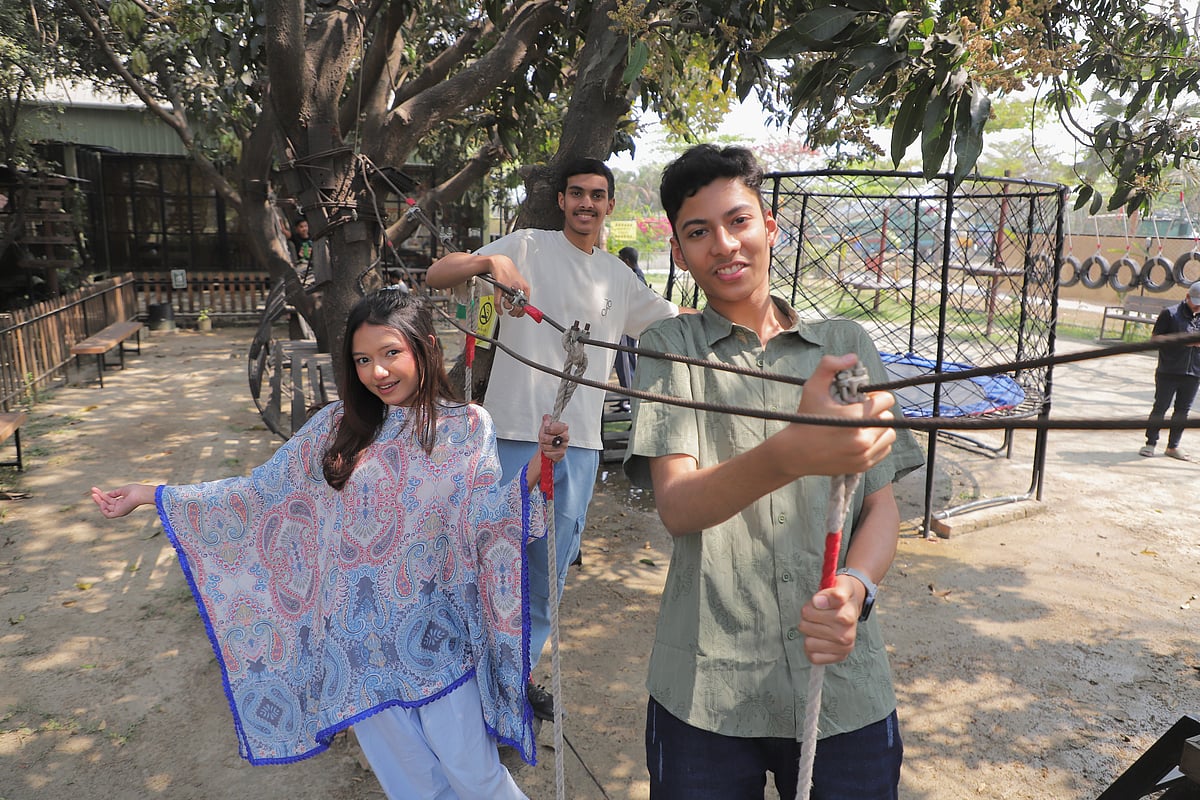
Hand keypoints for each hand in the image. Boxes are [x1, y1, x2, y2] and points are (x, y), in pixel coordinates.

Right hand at [91, 484, 154, 517]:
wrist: (141, 494)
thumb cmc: (135, 490)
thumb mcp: (122, 490)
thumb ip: (114, 493)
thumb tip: (107, 494)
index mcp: (122, 502)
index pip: (109, 499)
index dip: (101, 495)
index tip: (94, 489)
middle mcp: (120, 507)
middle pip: (106, 504)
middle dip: (98, 499)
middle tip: (92, 493)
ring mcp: (120, 511)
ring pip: (105, 509)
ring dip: (98, 502)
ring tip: (94, 495)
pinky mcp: (119, 514)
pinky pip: (108, 514)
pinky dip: (103, 509)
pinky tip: (102, 502)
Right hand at [487, 255, 531, 316]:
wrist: (501, 263)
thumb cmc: (510, 273)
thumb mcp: (520, 282)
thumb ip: (522, 293)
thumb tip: (524, 305)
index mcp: (524, 287)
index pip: (526, 304)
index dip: (523, 312)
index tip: (520, 314)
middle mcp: (517, 288)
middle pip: (518, 307)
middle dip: (515, 313)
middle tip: (513, 313)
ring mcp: (508, 288)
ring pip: (508, 305)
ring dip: (508, 309)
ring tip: (507, 308)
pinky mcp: (499, 287)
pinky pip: (498, 302)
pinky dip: (499, 309)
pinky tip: (500, 311)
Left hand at [538, 414, 568, 462]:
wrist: (547, 447)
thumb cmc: (547, 436)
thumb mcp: (545, 426)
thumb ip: (546, 419)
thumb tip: (546, 418)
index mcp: (564, 427)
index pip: (554, 427)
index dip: (547, 429)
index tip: (546, 429)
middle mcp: (566, 436)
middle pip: (548, 438)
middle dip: (543, 439)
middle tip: (544, 438)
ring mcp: (564, 446)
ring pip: (548, 446)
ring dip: (544, 446)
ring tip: (546, 444)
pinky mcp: (562, 454)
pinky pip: (549, 453)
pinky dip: (546, 452)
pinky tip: (548, 450)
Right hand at [779, 354, 895, 477]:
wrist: (795, 453)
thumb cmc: (805, 418)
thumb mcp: (812, 387)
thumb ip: (830, 365)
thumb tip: (853, 357)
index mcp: (854, 417)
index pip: (886, 401)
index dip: (876, 396)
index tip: (864, 398)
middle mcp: (862, 438)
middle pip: (888, 417)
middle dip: (877, 412)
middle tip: (860, 412)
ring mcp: (864, 454)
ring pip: (889, 434)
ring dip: (879, 427)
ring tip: (863, 424)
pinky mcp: (863, 465)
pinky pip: (885, 449)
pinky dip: (878, 442)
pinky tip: (862, 437)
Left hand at [798, 574, 861, 664]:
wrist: (853, 606)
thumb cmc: (843, 597)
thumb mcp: (840, 586)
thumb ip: (832, 593)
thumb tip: (818, 601)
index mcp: (847, 616)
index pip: (810, 612)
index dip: (811, 605)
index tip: (818, 600)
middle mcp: (847, 634)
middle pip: (805, 626)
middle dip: (808, 617)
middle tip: (819, 613)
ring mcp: (844, 648)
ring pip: (808, 642)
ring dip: (810, 633)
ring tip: (820, 625)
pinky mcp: (838, 657)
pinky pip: (813, 657)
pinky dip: (813, 649)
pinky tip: (820, 639)